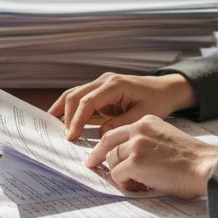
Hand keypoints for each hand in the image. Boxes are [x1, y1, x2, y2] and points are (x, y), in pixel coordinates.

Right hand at [48, 72, 196, 140]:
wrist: (166, 89)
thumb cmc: (158, 101)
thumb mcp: (143, 115)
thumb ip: (122, 123)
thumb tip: (101, 133)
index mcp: (114, 84)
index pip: (88, 101)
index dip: (77, 119)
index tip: (71, 136)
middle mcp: (104, 81)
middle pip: (75, 95)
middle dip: (65, 116)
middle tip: (62, 137)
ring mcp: (101, 84)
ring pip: (74, 94)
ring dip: (63, 110)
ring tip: (51, 127)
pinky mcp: (101, 91)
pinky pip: (81, 99)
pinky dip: (71, 110)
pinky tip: (64, 123)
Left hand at [85, 115, 217, 198]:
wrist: (206, 166)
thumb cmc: (192, 159)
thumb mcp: (166, 138)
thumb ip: (147, 141)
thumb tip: (129, 158)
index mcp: (147, 121)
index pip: (119, 130)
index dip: (107, 143)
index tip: (100, 152)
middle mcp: (139, 129)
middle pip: (107, 142)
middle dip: (97, 154)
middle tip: (92, 164)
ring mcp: (135, 145)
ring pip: (111, 160)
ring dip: (119, 173)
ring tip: (135, 182)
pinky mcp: (135, 162)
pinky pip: (117, 175)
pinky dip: (124, 183)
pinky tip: (139, 186)